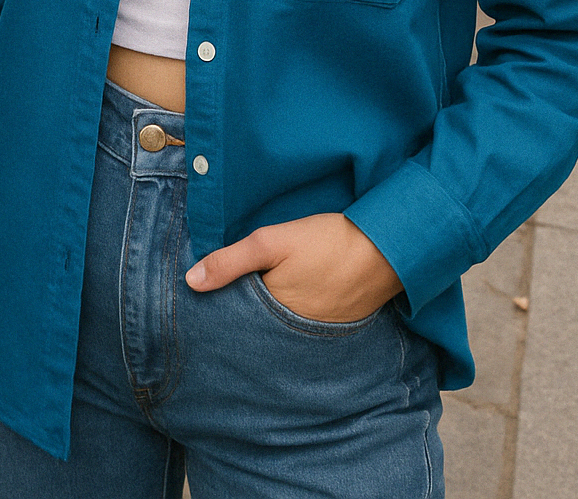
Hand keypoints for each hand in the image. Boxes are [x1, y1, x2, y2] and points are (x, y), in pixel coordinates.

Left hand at [185, 212, 402, 321]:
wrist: (387, 249)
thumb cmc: (328, 242)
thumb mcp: (273, 242)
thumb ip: (231, 261)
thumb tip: (190, 282)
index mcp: (272, 315)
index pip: (235, 318)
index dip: (222, 304)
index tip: (208, 294)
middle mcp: (291, 335)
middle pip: (256, 325)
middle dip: (244, 312)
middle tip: (230, 293)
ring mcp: (315, 333)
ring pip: (279, 326)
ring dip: (270, 313)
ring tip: (260, 294)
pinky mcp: (335, 325)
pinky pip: (303, 325)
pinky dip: (293, 314)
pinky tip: (291, 297)